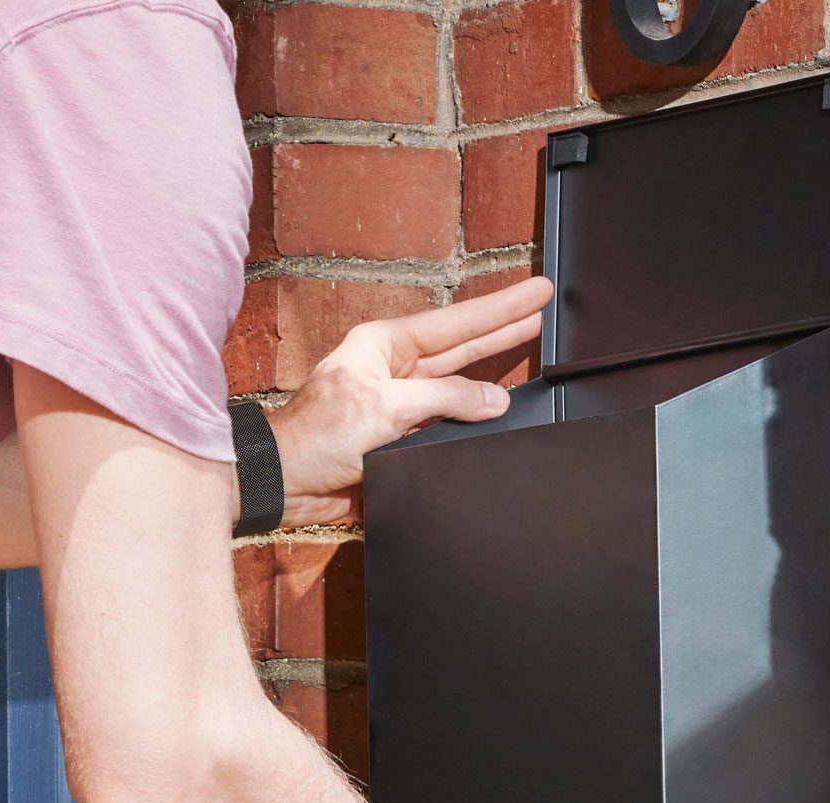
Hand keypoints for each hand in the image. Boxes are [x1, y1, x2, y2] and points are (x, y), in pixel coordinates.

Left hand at [263, 276, 553, 526]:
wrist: (285, 483)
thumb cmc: (314, 436)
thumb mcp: (385, 407)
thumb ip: (445, 399)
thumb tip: (493, 401)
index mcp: (385, 345)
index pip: (457, 322)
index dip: (501, 308)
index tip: (537, 293)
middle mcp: (396, 369)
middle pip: (464, 344)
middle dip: (505, 326)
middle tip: (544, 306)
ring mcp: (403, 403)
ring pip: (461, 383)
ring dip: (495, 369)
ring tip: (533, 343)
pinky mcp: (404, 437)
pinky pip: (451, 422)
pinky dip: (476, 417)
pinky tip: (501, 411)